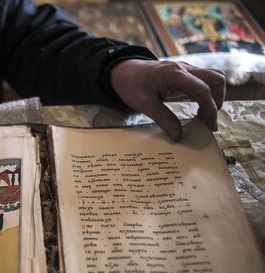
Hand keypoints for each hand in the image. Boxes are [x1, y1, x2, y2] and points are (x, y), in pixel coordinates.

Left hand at [110, 59, 225, 140]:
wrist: (122, 71)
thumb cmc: (131, 85)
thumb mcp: (144, 104)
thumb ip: (163, 119)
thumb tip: (178, 136)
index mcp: (174, 74)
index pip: (203, 89)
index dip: (210, 108)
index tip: (210, 126)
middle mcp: (184, 69)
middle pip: (216, 78)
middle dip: (218, 100)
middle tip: (208, 120)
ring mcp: (185, 69)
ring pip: (212, 78)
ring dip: (213, 96)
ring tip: (202, 116)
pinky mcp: (183, 74)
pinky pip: (202, 81)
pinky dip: (205, 95)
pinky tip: (196, 109)